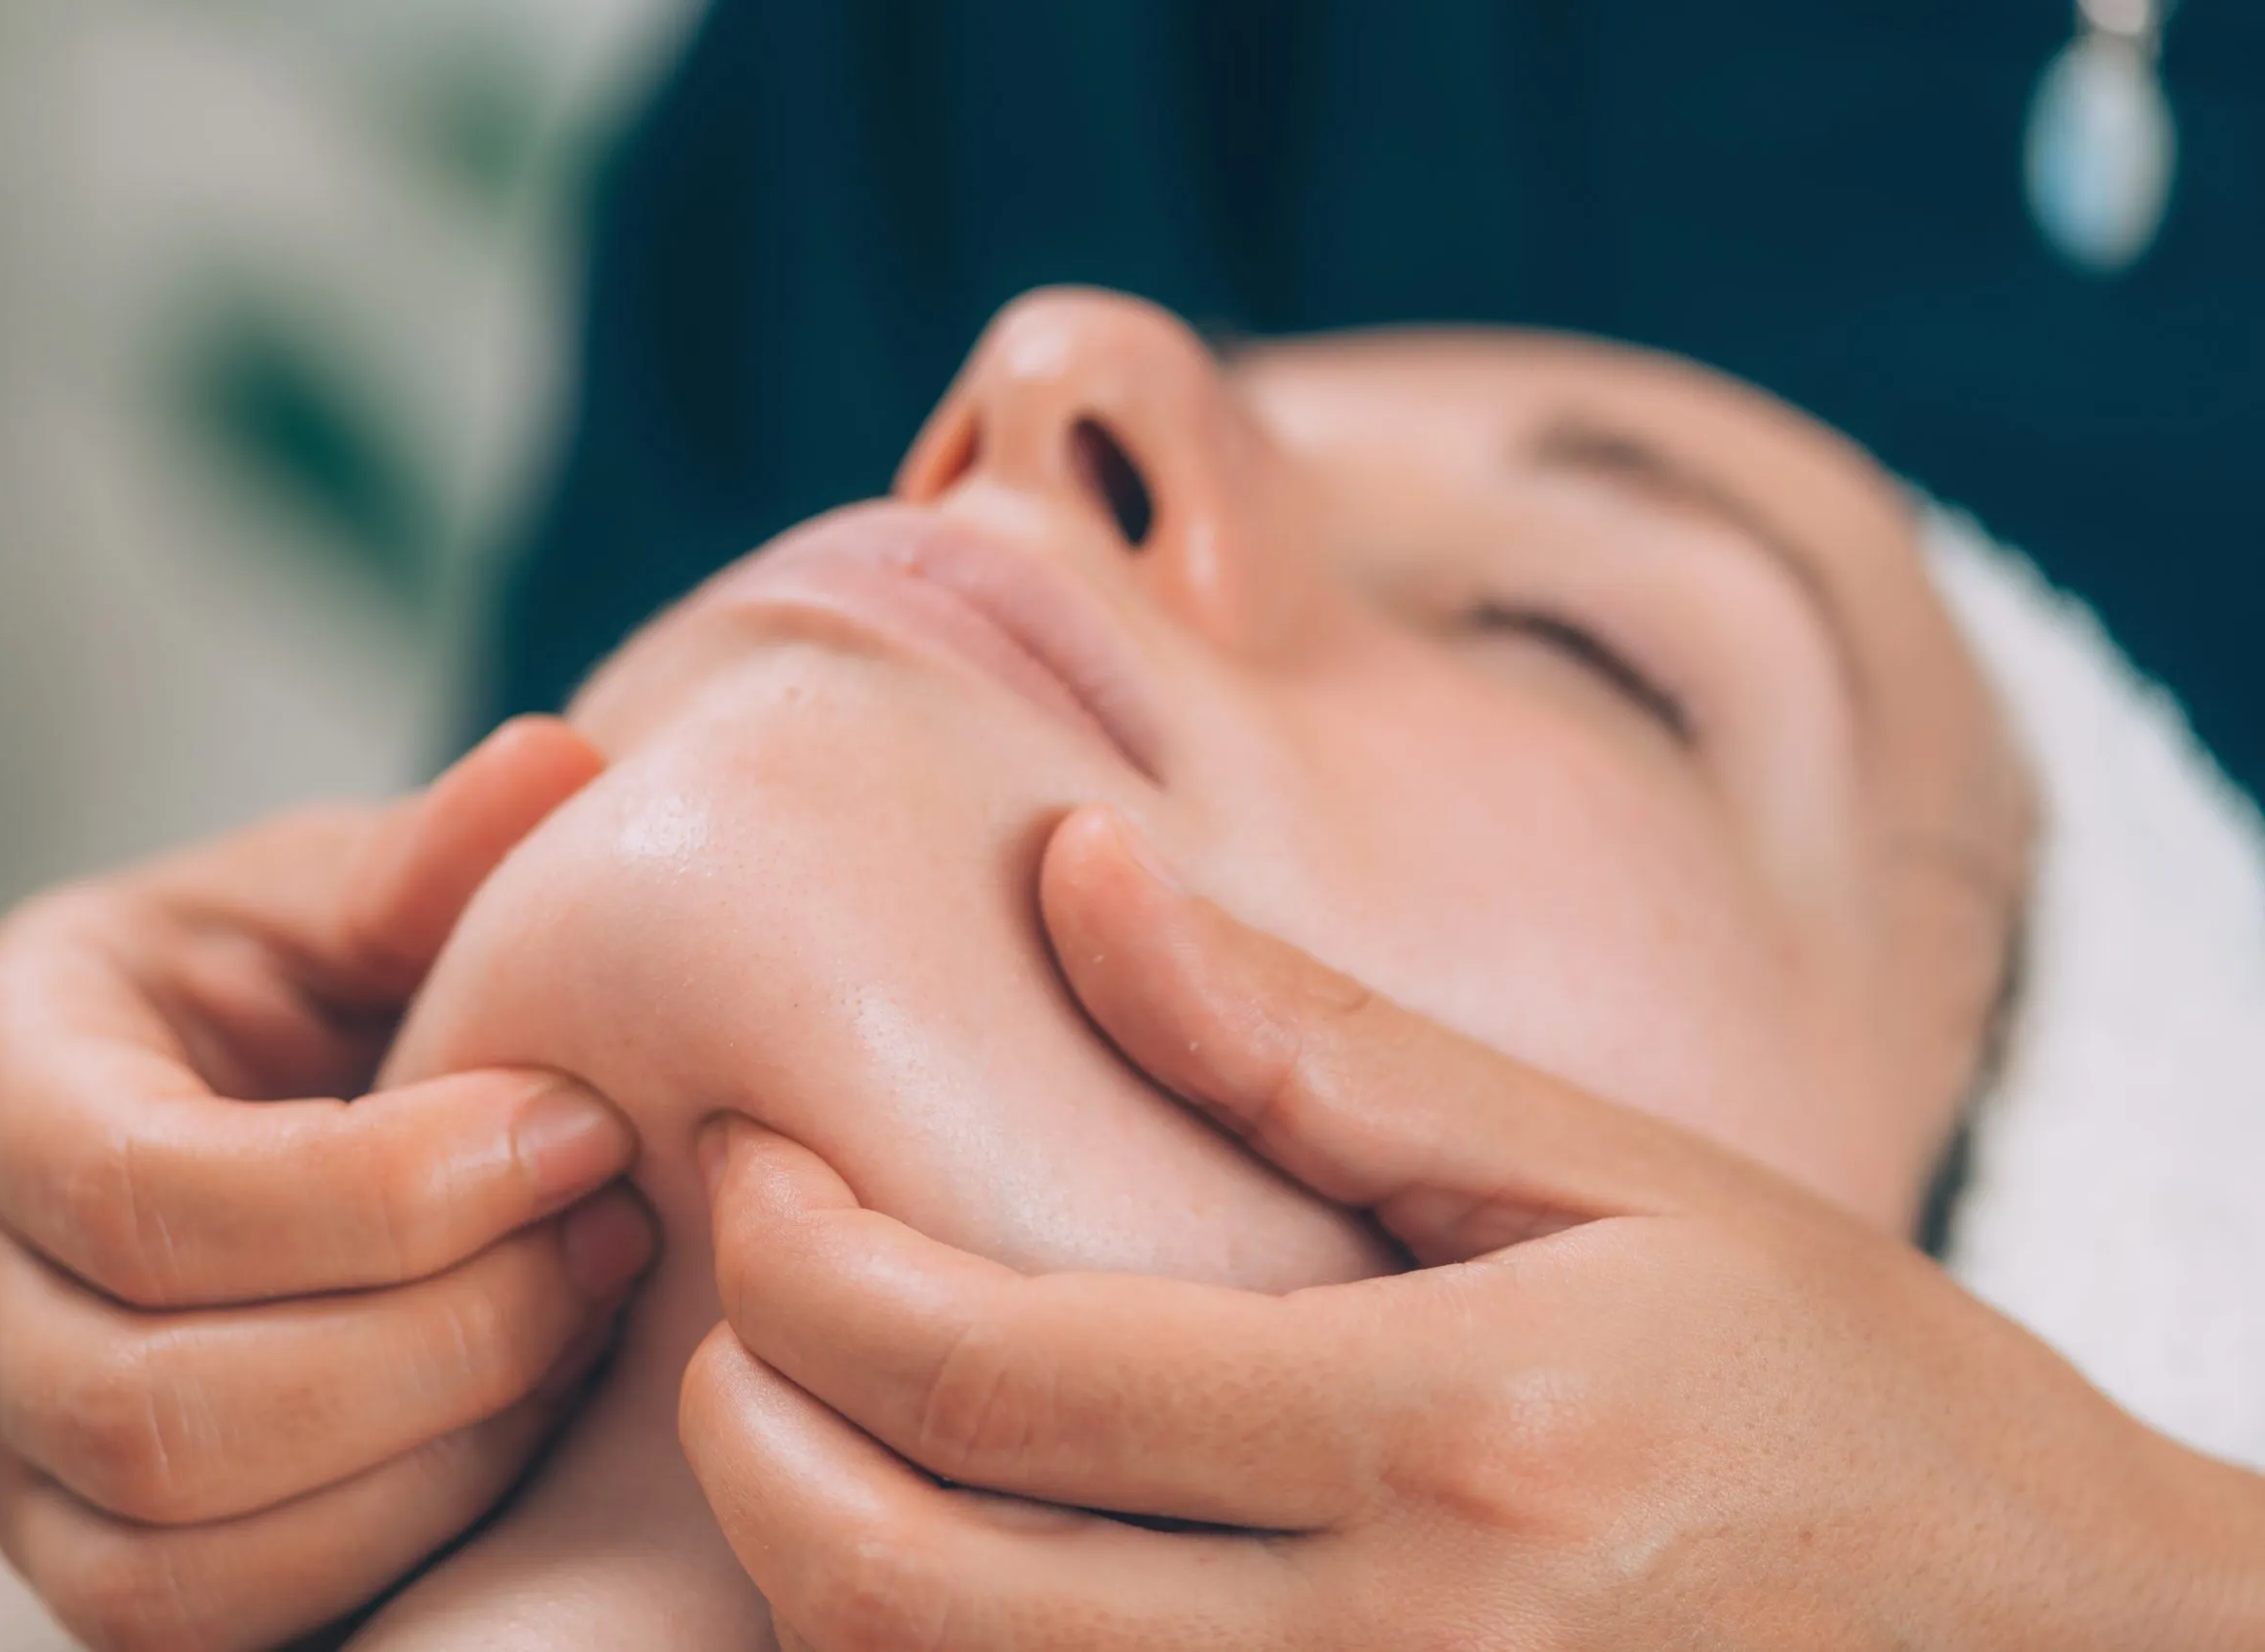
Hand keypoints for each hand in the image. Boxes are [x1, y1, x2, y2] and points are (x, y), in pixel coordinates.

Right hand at [0, 717, 656, 1651]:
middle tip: (616, 1232)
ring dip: (438, 1450)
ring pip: (186, 1548)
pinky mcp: (99, 1554)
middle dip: (439, 1334)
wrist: (264, 1110)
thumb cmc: (307, 988)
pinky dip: (403, 1540)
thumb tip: (554, 767)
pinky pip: (221, 1621)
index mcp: (6, 1078)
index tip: (581, 1125)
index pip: (148, 1192)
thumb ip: (434, 857)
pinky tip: (531, 1421)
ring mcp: (18, 1448)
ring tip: (591, 1316)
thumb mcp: (346, 895)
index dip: (388, 1189)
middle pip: (162, 1402)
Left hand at [682, 807, 2264, 1650]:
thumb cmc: (1850, 1398)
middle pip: (914, 1590)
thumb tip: (1075, 874)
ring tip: (797, 1416)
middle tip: (726, 1301)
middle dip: (748, 1441)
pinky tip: (947, 1553)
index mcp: (1449, 1438)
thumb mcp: (1615, 1183)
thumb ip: (1317, 1051)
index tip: (754, 1171)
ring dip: (812, 1576)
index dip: (808, 1272)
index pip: (993, 1373)